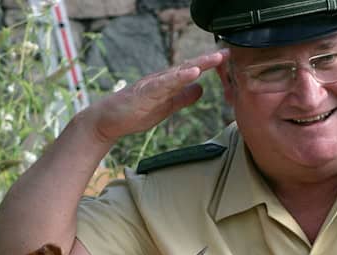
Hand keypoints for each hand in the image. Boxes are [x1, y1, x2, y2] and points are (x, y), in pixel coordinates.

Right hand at [87, 50, 229, 143]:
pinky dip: (179, 77)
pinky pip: (164, 83)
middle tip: (227, 52)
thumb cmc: (136, 112)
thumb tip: (201, 89)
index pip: (192, 70)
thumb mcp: (167, 106)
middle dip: (209, 59)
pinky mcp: (145, 92)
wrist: (109, 120)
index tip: (227, 58)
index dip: (210, 64)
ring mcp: (154, 84)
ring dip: (198, 64)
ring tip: (215, 58)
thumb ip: (183, 97)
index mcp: (169, 83)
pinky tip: (193, 73)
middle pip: (189, 66)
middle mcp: (162, 79)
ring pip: (179, 71)